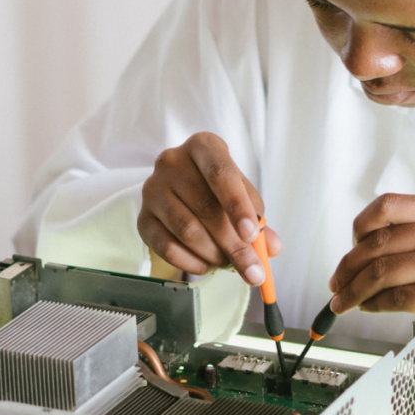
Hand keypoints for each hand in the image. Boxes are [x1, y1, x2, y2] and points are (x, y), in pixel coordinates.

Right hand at [138, 132, 281, 283]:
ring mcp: (152, 189)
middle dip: (233, 243)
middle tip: (251, 268)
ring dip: (213, 254)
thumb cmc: (217, 188)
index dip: (237, 205)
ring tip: (229, 263)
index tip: (252, 234)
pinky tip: (207, 265)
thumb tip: (272, 247)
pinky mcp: (142, 217)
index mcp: (203, 146)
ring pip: (186, 229)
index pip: (220, 173)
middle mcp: (172, 161)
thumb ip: (257, 219)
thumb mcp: (241, 193)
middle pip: (205, 207)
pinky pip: (166, 247)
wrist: (182, 190)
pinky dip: (192, 262)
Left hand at [328, 194, 414, 358]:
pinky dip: (373, 304)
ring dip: (354, 288)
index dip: (361, 225)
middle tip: (337, 280)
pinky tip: (367, 308)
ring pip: (383, 271)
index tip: (351, 243)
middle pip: (380, 241)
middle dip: (349, 264)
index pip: (390, 205)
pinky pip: (396, 297)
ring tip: (343, 300)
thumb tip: (371, 246)